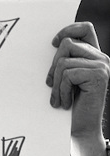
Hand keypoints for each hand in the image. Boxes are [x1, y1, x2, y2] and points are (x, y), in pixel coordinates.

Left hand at [49, 22, 108, 146]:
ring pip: (64, 61)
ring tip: (59, 97)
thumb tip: (52, 43)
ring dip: (56, 82)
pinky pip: (68, 75)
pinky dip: (61, 90)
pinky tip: (65, 102)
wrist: (82, 127)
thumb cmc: (70, 104)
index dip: (68, 30)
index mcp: (94, 55)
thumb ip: (65, 60)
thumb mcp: (66, 78)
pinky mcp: (98, 75)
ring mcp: (102, 66)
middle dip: (53, 66)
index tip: (52, 43)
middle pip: (67, 44)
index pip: (85, 28)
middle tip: (52, 85)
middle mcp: (101, 57)